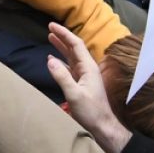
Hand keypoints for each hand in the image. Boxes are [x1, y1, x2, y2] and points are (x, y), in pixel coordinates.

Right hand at [47, 22, 130, 152]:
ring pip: (72, 57)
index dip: (63, 34)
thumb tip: (49, 60)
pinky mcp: (82, 85)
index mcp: (88, 68)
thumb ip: (62, 76)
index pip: (75, 44)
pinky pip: (70, 68)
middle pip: (74, 48)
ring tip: (51, 39)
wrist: (103, 126)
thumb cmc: (91, 112)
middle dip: (62, 38)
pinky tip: (54, 61)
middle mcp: (88, 69)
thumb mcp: (74, 94)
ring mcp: (85, 77)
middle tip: (49, 29)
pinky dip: (61, 62)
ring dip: (61, 48)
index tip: (51, 26)